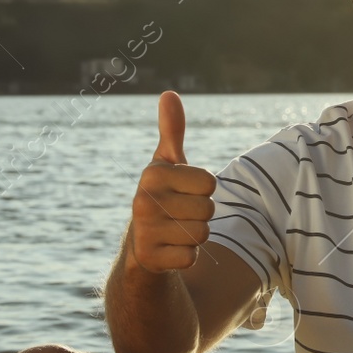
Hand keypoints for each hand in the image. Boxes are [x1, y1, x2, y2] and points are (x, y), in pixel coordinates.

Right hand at [129, 91, 216, 272]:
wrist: (142, 244)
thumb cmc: (163, 196)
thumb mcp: (167, 163)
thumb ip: (172, 130)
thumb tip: (169, 93)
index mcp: (153, 174)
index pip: (210, 183)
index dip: (204, 190)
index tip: (184, 192)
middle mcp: (143, 201)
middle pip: (208, 209)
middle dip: (201, 214)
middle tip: (180, 214)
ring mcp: (145, 231)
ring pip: (202, 234)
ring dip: (195, 235)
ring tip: (176, 230)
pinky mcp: (150, 258)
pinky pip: (191, 257)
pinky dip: (187, 255)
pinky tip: (171, 249)